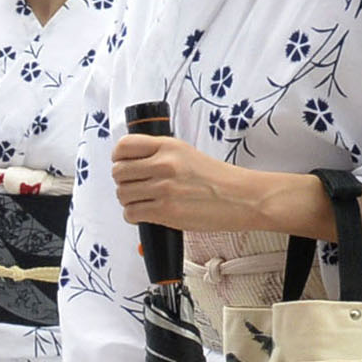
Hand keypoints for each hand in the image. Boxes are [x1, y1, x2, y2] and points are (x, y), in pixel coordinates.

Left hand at [106, 132, 260, 232]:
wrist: (242, 198)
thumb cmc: (217, 179)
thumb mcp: (186, 154)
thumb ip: (159, 155)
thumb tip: (130, 163)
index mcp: (168, 146)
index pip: (124, 146)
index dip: (118, 157)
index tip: (123, 164)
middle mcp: (164, 164)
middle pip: (118, 172)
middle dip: (123, 182)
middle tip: (135, 186)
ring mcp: (164, 188)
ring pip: (122, 195)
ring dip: (129, 200)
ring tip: (143, 201)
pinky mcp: (166, 211)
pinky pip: (131, 213)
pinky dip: (134, 216)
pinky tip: (146, 213)